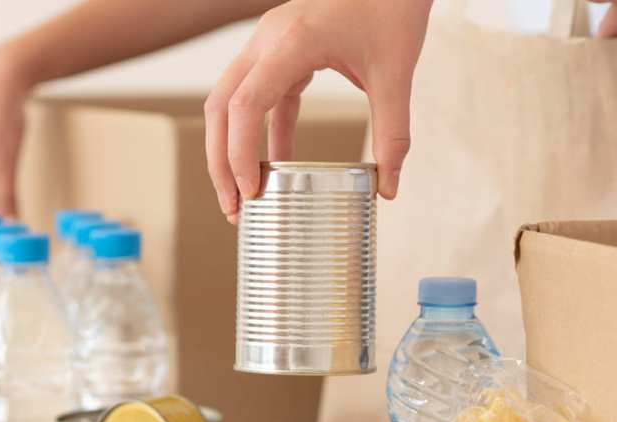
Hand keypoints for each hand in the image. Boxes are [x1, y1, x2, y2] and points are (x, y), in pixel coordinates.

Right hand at [204, 0, 432, 223]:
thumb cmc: (392, 6)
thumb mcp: (396, 74)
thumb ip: (393, 134)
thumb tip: (389, 189)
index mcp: (290, 42)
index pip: (246, 106)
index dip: (240, 154)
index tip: (251, 192)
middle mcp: (267, 41)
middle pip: (221, 107)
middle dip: (221, 161)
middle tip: (233, 207)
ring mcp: (269, 45)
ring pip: (230, 103)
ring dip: (232, 149)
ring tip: (243, 195)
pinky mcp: (280, 52)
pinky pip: (259, 98)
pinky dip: (262, 134)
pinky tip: (273, 168)